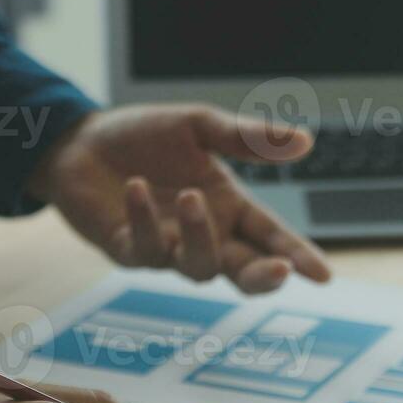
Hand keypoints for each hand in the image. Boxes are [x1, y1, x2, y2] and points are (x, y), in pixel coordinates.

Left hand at [28, 105, 331, 293]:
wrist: (79, 141)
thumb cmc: (144, 137)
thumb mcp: (199, 126)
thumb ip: (248, 138)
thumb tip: (305, 141)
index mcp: (229, 207)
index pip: (271, 238)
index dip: (298, 257)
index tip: (323, 275)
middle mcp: (204, 235)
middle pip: (243, 272)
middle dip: (264, 276)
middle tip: (280, 271)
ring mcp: (168, 248)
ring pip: (197, 266)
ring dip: (199, 235)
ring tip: (191, 196)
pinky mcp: (129, 250)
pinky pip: (145, 246)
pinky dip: (143, 217)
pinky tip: (135, 186)